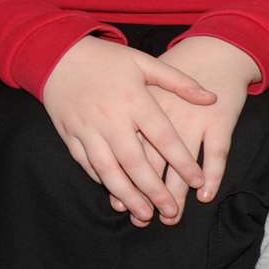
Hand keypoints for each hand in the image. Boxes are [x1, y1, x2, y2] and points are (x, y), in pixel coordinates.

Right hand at [38, 36, 215, 224]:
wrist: (57, 55)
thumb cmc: (106, 59)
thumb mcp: (144, 62)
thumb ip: (179, 82)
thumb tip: (211, 98)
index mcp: (133, 100)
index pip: (163, 136)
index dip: (182, 161)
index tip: (197, 181)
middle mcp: (110, 118)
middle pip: (135, 162)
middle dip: (154, 190)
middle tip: (171, 212)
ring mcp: (87, 129)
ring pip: (108, 170)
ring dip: (127, 194)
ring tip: (144, 213)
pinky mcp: (70, 136)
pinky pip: (87, 164)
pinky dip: (102, 181)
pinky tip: (116, 193)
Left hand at [113, 37, 259, 225]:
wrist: (213, 51)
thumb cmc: (174, 72)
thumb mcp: (144, 85)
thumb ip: (127, 116)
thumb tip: (108, 151)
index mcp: (143, 107)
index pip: (129, 148)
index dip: (124, 177)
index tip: (119, 202)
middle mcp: (167, 115)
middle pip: (154, 160)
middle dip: (147, 193)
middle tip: (143, 218)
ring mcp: (194, 118)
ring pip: (183, 163)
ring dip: (176, 192)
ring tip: (171, 216)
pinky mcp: (220, 119)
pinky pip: (216, 153)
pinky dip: (212, 175)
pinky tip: (205, 194)